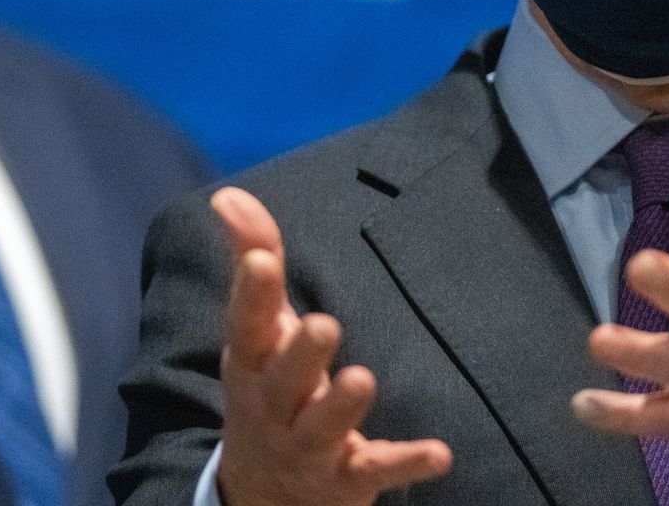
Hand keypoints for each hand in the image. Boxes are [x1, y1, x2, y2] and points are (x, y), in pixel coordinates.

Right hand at [209, 188, 451, 505]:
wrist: (263, 494)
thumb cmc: (269, 385)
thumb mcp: (259, 329)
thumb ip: (253, 256)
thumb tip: (228, 193)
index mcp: (252, 362)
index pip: (247, 325)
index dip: (251, 293)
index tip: (262, 259)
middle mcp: (274, 406)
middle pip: (282, 382)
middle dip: (300, 356)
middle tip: (324, 324)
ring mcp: (309, 446)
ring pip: (322, 427)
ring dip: (342, 406)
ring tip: (362, 378)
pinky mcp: (347, 479)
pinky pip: (376, 470)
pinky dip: (406, 462)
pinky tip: (440, 453)